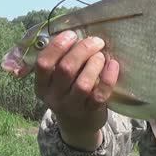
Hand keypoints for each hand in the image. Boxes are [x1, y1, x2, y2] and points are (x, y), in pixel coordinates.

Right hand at [34, 30, 119, 149]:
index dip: (58, 46)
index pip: (43, 63)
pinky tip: (113, 65)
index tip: (72, 34)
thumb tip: (69, 31)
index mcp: (41, 85)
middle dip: (82, 50)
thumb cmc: (67, 91)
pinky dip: (108, 78)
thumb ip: (57, 59)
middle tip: (96, 41)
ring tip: (101, 55)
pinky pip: (100, 94)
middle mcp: (54, 97)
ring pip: (83, 83)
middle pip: (66, 69)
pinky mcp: (90, 112)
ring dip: (94, 64)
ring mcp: (72, 106)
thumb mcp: (54, 80)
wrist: (79, 124)